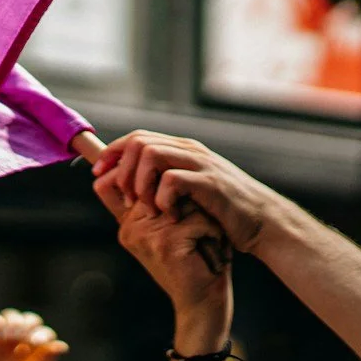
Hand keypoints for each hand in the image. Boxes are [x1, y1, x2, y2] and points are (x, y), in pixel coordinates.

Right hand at [0, 309, 68, 360]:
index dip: (43, 334)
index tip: (37, 343)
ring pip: (9, 315)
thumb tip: (63, 346)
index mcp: (30, 356)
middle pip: (29, 321)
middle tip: (23, 337)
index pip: (43, 335)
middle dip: (29, 324)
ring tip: (8, 335)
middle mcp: (14, 345)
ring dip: (13, 320)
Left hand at [93, 131, 280, 252]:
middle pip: (139, 142)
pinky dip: (162, 199)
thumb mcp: (192, 190)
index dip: (113, 153)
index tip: (98, 174)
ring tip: (144, 206)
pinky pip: (172, 180)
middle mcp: (190, 151)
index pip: (137, 138)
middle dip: (121, 169)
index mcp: (183, 150)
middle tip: (124, 197)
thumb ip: (166, 181)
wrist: (263, 222)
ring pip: (151, 154)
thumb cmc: (225, 211)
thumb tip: (130, 185)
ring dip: (139, 182)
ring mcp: (201, 164)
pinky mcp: (210, 183)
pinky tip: (169, 214)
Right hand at [94, 164, 231, 334]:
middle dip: (186, 197)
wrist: (202, 301)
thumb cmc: (193, 259)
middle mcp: (130, 226)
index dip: (127, 167)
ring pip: (181, 196)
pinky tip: (208, 250)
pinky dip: (211, 231)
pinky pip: (196, 217)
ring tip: (203, 239)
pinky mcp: (165, 242)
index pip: (110, 182)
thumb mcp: (170, 228)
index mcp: (127, 221)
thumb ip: (156, 201)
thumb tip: (156, 161)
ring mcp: (145, 233)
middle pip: (157, 181)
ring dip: (201, 215)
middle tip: (195, 228)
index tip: (158, 173)